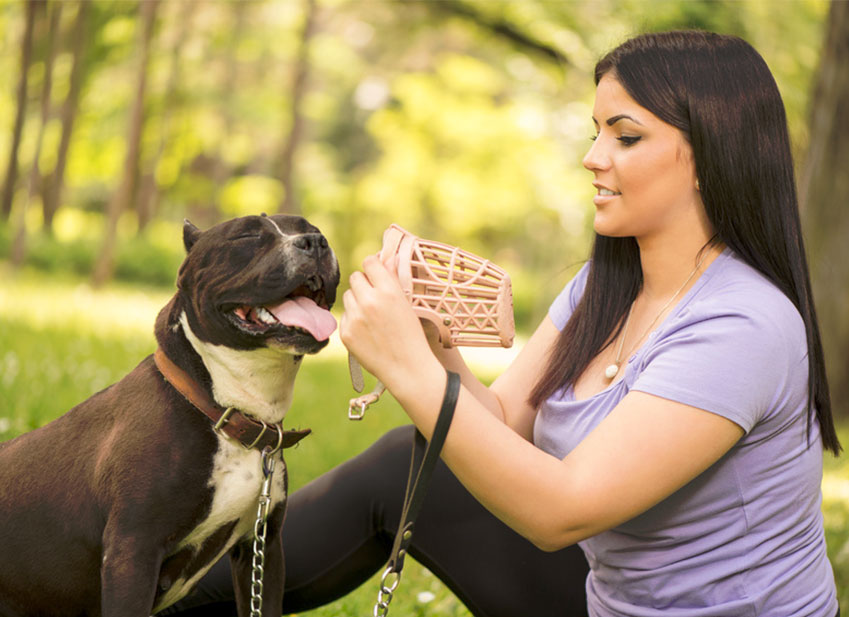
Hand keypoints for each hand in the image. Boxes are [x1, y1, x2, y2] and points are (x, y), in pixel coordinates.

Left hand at [340, 255, 436, 390]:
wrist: (407, 368)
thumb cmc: (411, 335)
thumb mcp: (406, 303)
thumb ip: (392, 279)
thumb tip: (386, 258)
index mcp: (388, 290)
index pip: (369, 262)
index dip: (373, 267)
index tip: (376, 274)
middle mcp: (369, 301)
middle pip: (355, 277)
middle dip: (364, 284)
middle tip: (375, 298)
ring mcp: (355, 317)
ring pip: (348, 295)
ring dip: (357, 301)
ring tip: (372, 316)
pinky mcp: (346, 332)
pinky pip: (345, 315)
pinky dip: (354, 320)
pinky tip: (367, 331)